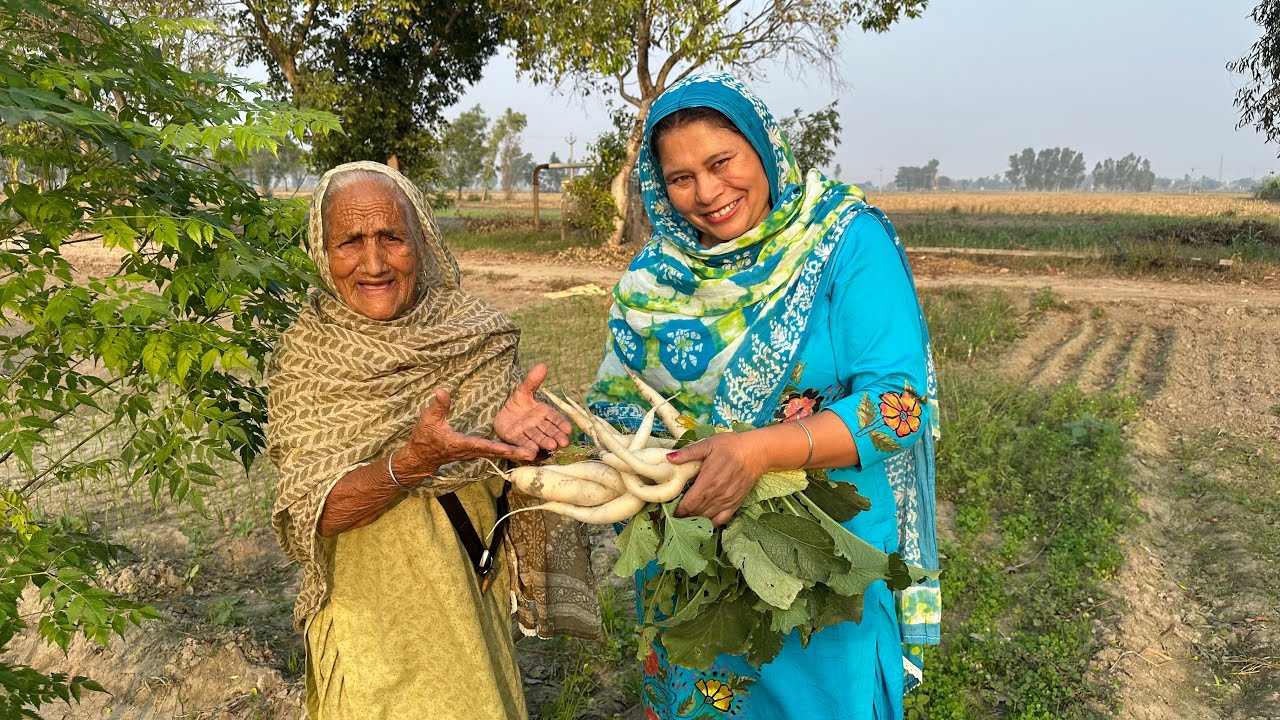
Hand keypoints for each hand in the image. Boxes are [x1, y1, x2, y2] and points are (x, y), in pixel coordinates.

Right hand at [400, 388, 536, 479]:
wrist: (421, 456)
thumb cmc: (424, 437)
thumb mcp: (428, 419)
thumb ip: (438, 406)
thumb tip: (442, 391)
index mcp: (461, 444)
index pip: (483, 445)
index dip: (498, 447)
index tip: (511, 449)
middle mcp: (471, 451)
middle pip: (495, 452)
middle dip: (513, 453)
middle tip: (532, 454)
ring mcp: (474, 453)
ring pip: (496, 454)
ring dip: (513, 454)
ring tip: (533, 453)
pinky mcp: (475, 451)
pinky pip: (493, 452)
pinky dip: (506, 452)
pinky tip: (520, 450)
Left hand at [494, 364, 572, 454]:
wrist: (502, 413)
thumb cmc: (518, 403)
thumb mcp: (524, 390)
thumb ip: (533, 380)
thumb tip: (542, 365)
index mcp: (544, 413)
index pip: (555, 418)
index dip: (562, 424)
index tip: (568, 429)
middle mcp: (538, 425)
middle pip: (549, 431)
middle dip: (557, 436)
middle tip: (564, 442)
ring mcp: (528, 433)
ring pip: (538, 438)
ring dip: (545, 442)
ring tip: (552, 446)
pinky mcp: (516, 439)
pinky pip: (522, 443)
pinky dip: (527, 449)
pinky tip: (532, 453)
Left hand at [668, 431, 765, 526]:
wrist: (756, 452)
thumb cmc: (731, 446)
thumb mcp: (708, 444)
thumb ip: (688, 453)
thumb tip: (669, 458)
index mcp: (708, 481)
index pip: (689, 503)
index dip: (678, 510)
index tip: (670, 510)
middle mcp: (717, 495)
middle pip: (696, 512)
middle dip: (684, 515)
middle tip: (674, 515)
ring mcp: (727, 501)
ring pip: (707, 517)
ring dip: (695, 520)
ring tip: (685, 519)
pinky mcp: (735, 504)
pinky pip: (721, 520)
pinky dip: (711, 523)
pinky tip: (703, 522)